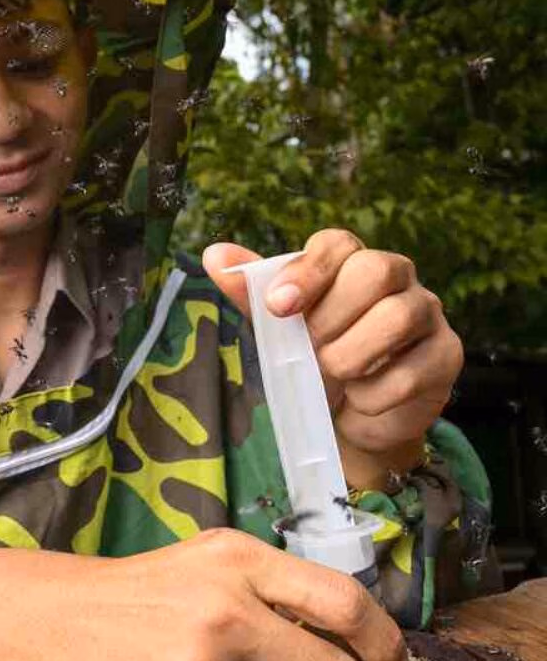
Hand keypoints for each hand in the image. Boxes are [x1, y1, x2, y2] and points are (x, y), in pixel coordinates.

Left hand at [202, 229, 463, 482]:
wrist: (347, 416)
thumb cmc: (312, 358)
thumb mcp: (277, 327)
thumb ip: (251, 292)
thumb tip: (213, 256)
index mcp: (351, 262)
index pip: (338, 244)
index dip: (307, 272)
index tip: (277, 307)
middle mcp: (396, 277)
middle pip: (375, 270)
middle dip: (330, 318)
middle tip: (309, 351)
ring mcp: (427, 313)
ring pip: (399, 316)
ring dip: (352, 355)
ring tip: (333, 376)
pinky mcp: (446, 355)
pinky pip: (413, 370)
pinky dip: (374, 395)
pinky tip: (360, 401)